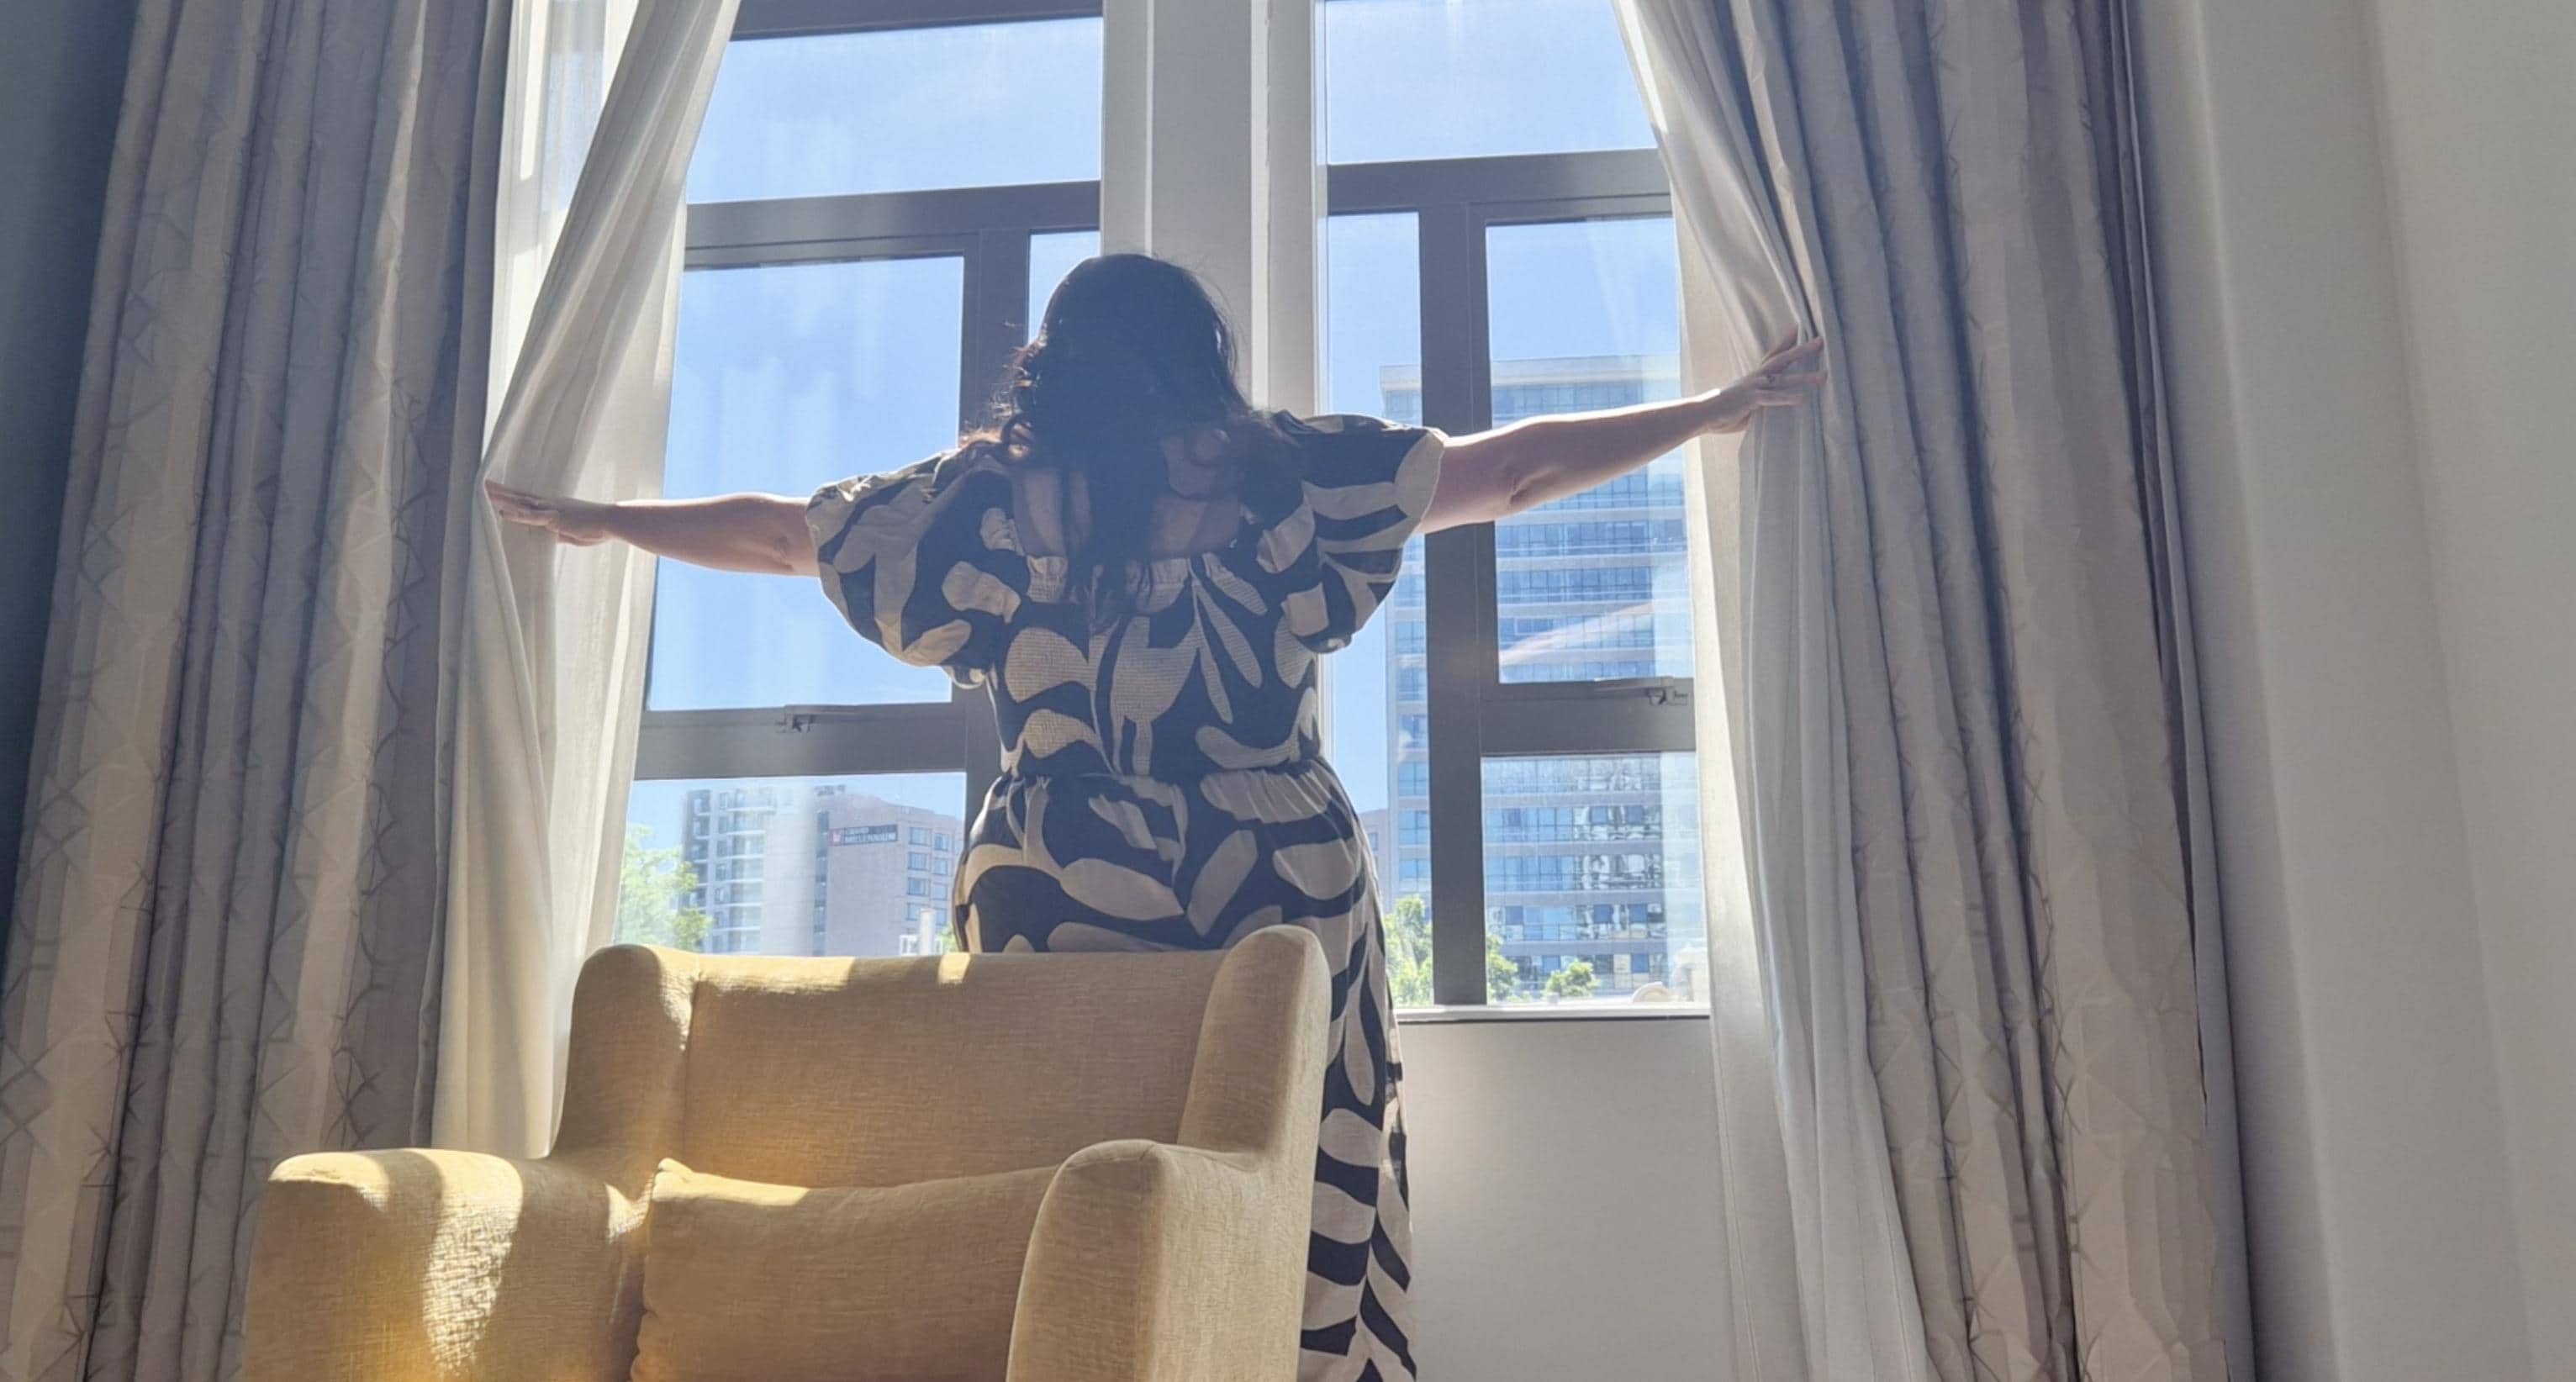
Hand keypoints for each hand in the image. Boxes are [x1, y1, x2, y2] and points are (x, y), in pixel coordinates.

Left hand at [486, 479, 613, 545]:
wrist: (612, 521)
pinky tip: (504, 513)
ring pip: (522, 503)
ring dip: (503, 499)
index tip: (499, 489)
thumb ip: (560, 534)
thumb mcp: (574, 533)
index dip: (513, 495)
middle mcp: (551, 504)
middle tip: (484, 483)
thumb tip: (552, 537)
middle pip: (520, 496)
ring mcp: (552, 510)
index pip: (529, 500)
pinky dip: (518, 515)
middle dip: (502, 491)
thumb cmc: (598, 527)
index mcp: (555, 507)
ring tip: (485, 493)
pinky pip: (533, 517)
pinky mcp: (555, 519)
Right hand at [1699, 337, 1825, 432]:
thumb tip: (1766, 404)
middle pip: (1783, 358)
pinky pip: (1772, 398)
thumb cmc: (1721, 410)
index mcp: (1754, 376)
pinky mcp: (1751, 400)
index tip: (1799, 328)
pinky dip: (1787, 398)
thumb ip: (1758, 400)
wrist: (1702, 413)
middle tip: (1821, 341)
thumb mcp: (1743, 402)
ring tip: (1823, 376)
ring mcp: (1754, 387)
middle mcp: (1756, 377)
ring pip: (1783, 378)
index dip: (1786, 341)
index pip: (1773, 354)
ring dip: (1804, 376)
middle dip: (1802, 350)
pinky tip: (1802, 399)